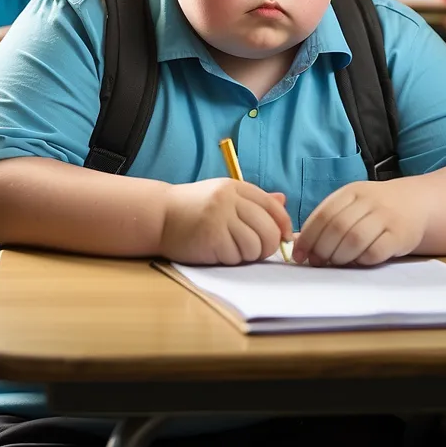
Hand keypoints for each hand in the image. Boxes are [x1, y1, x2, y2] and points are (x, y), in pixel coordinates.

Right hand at [160, 178, 292, 264]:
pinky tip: (218, 252)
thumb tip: (283, 200)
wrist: (160, 215)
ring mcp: (220, 218)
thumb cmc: (194, 208)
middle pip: (268, 229)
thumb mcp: (224, 196)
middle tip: (257, 251)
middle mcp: (230, 199)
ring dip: (248, 254)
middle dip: (268, 245)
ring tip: (234, 250)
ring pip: (254, 245)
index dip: (284, 224)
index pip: (273, 206)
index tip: (285, 238)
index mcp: (236, 187)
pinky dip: (231, 259)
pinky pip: (235, 256)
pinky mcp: (211, 237)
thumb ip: (253, 201)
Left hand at [293, 180, 426, 266]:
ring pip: (355, 239)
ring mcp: (386, 216)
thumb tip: (299, 245)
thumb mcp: (351, 205)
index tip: (299, 255)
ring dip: (340, 257)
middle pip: (337, 227)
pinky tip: (358, 261)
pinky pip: (375, 251)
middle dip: (322, 249)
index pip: (323, 214)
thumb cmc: (375, 209)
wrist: (416, 203)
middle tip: (317, 262)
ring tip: (336, 263)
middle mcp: (369, 201)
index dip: (308, 237)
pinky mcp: (401, 235)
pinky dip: (362, 260)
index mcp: (351, 192)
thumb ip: (328, 220)